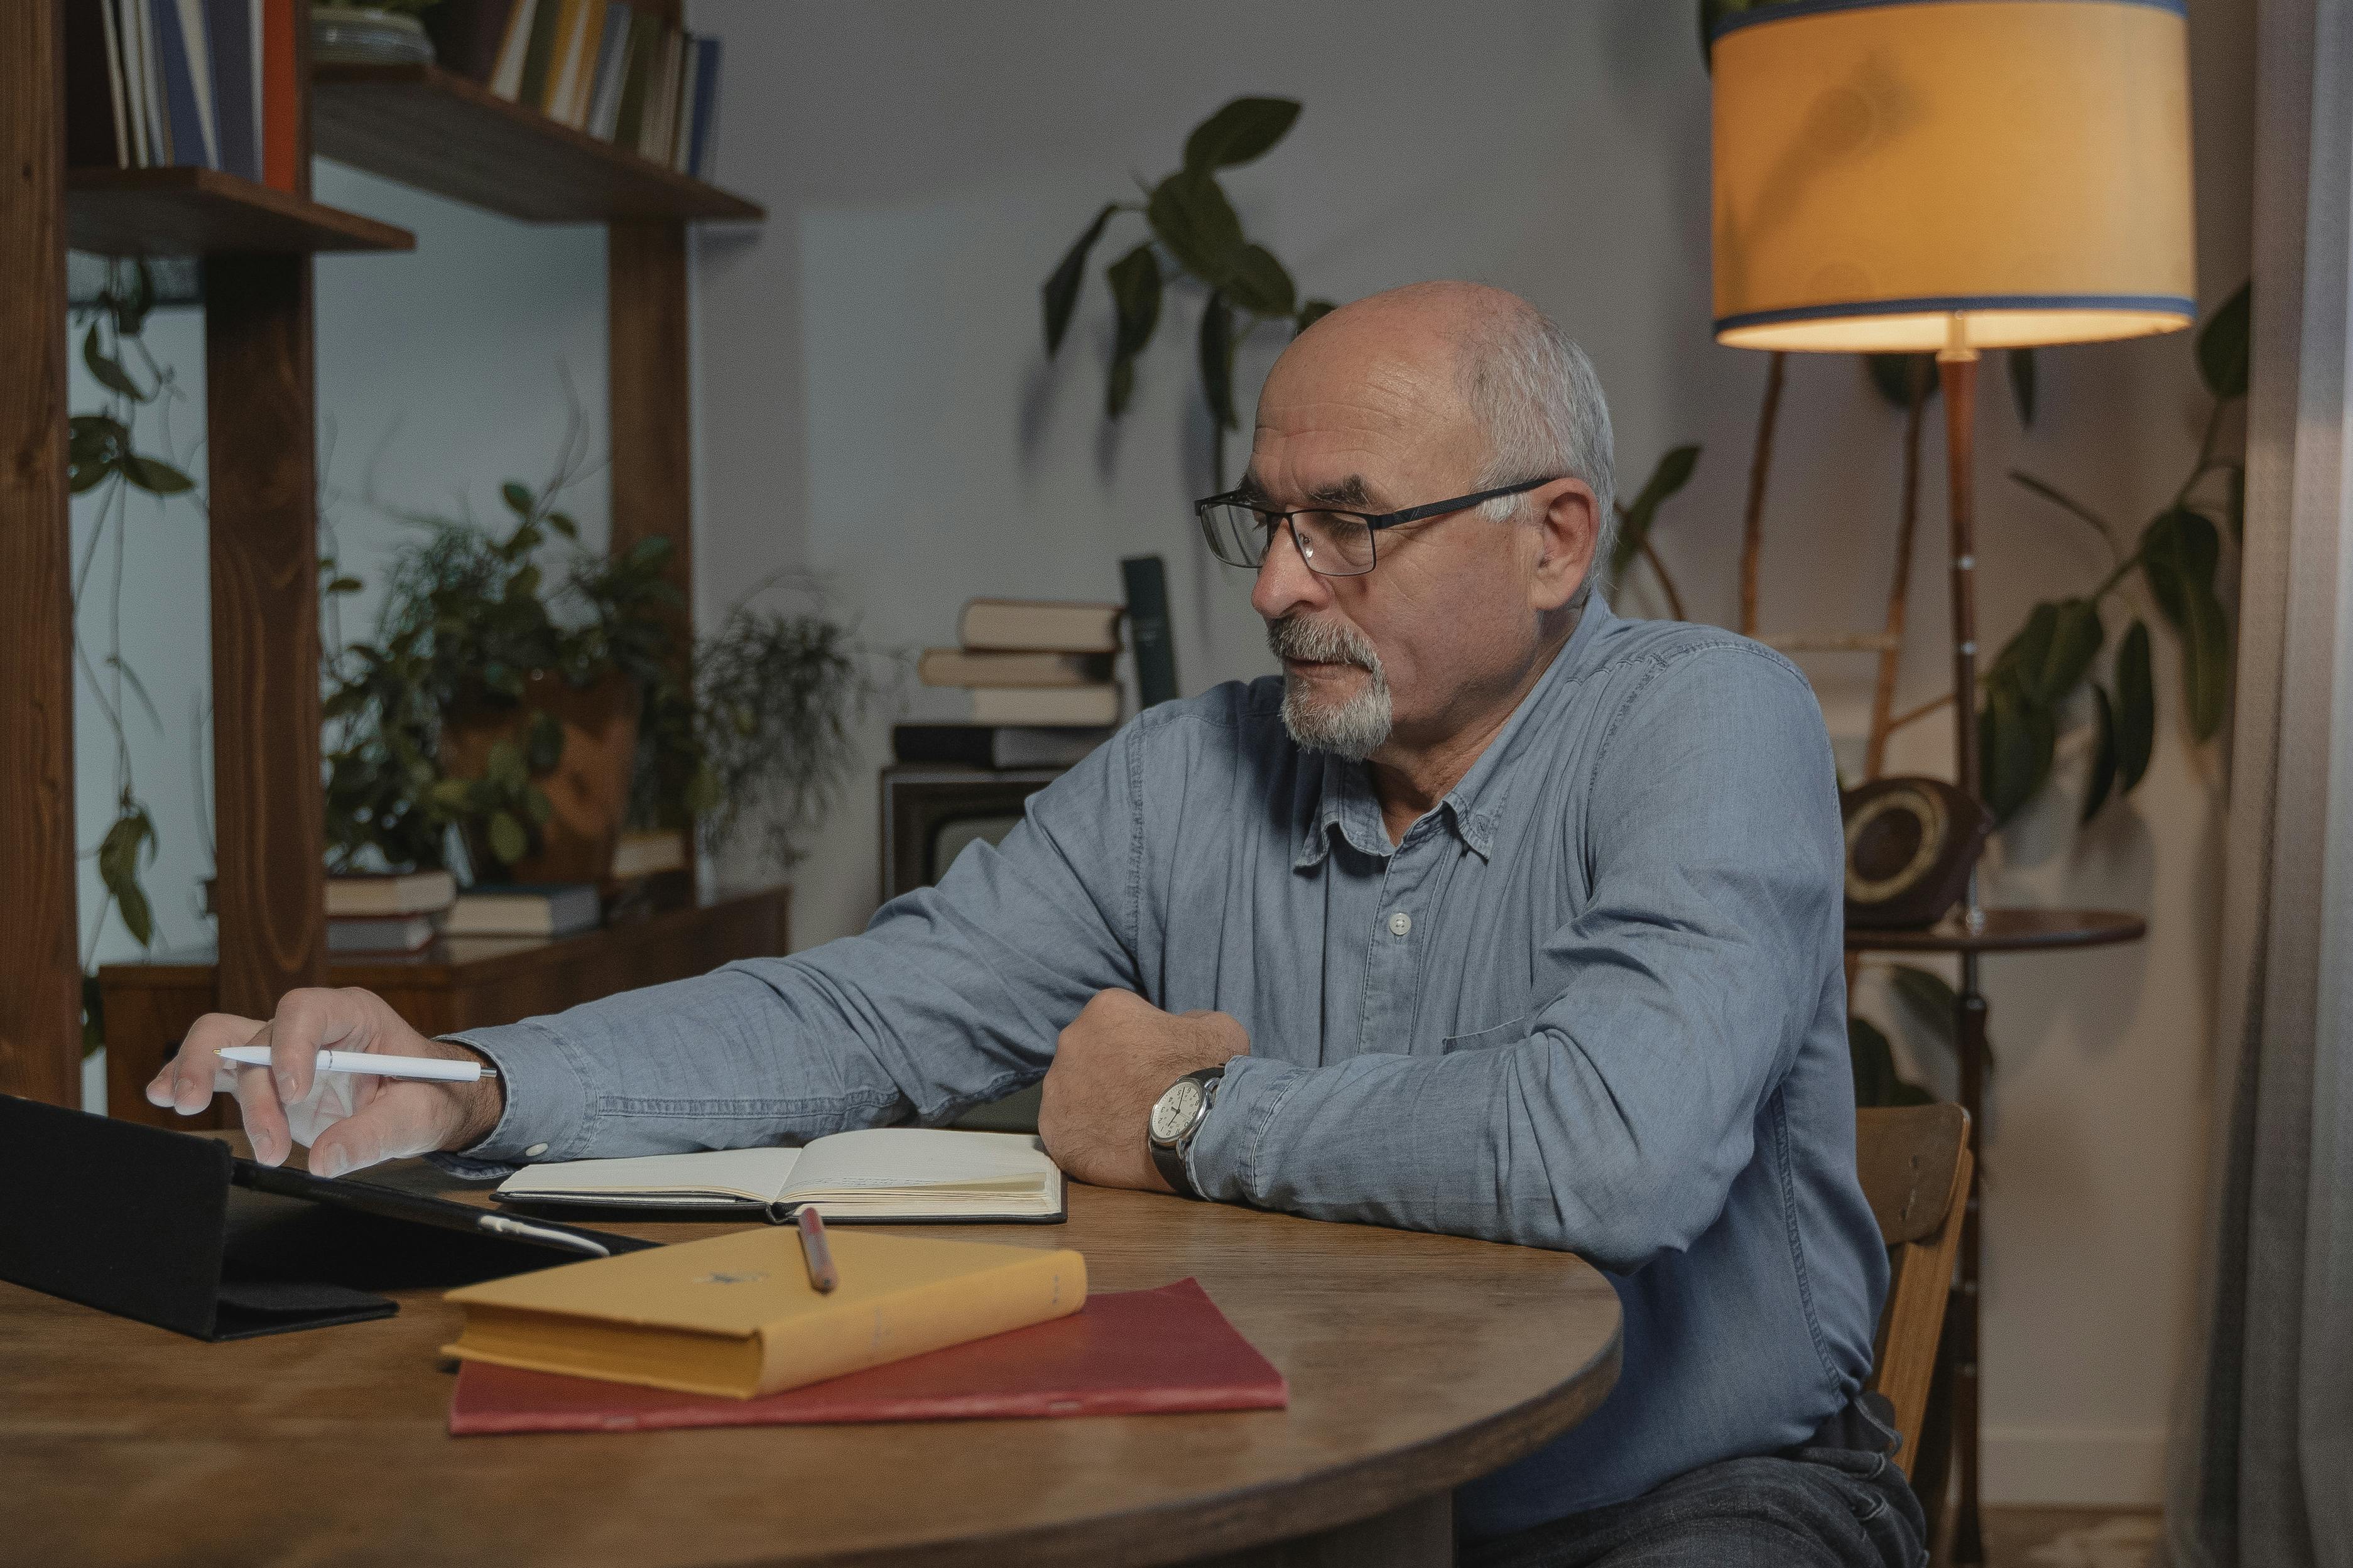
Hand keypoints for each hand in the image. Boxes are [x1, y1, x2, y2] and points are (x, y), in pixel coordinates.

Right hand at [146, 987, 504, 1176]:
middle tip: (265, 1142)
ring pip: (223, 1040)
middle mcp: (310, 1026)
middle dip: (254, 1089)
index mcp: (353, 1016)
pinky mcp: (264, 1076)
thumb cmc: (427, 1094)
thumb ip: (375, 1135)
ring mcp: (281, 1049)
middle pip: (258, 1036)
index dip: (291, 1046)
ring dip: (200, 1072)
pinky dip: (184, 1076)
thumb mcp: (418, 1115)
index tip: (295, 1092)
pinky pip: (216, 1066)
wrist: (426, 1099)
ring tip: (183, 1107)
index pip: (306, 1011)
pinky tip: (161, 1094)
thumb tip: (324, 1161)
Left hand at [1038, 989, 1248, 1192]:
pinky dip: (1086, 1136)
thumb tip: (1177, 1029)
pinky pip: (1066, 1129)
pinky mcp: (1055, 1131)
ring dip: (1094, 1102)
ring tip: (1128, 1123)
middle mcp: (1071, 1041)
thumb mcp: (1215, 1027)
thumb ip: (1188, 1020)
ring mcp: (1057, 1089)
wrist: (1199, 1131)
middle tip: (1140, 1093)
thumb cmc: (1208, 1073)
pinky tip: (1114, 1144)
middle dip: (1109, 1069)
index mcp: (1106, 1009)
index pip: (1116, 1020)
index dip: (1137, 1042)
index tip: (1155, 1064)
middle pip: (1088, 1053)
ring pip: (1073, 1091)